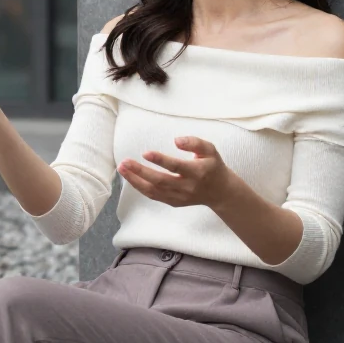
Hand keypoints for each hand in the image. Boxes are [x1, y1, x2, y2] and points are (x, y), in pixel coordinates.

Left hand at [117, 136, 232, 208]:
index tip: (145, 153)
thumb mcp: (210, 150)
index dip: (160, 160)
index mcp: (197, 172)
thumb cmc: (213, 167)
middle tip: (124, 162)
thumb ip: (194, 143)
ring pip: (154, 191)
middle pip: (160, 181)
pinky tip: (131, 178)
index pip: (176, 166)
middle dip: (140, 172)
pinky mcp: (174, 202)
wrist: (220, 192)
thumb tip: (176, 140)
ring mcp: (180, 197)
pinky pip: (154, 196)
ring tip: (122, 169)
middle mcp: (187, 186)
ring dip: (135, 181)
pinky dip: (141, 188)